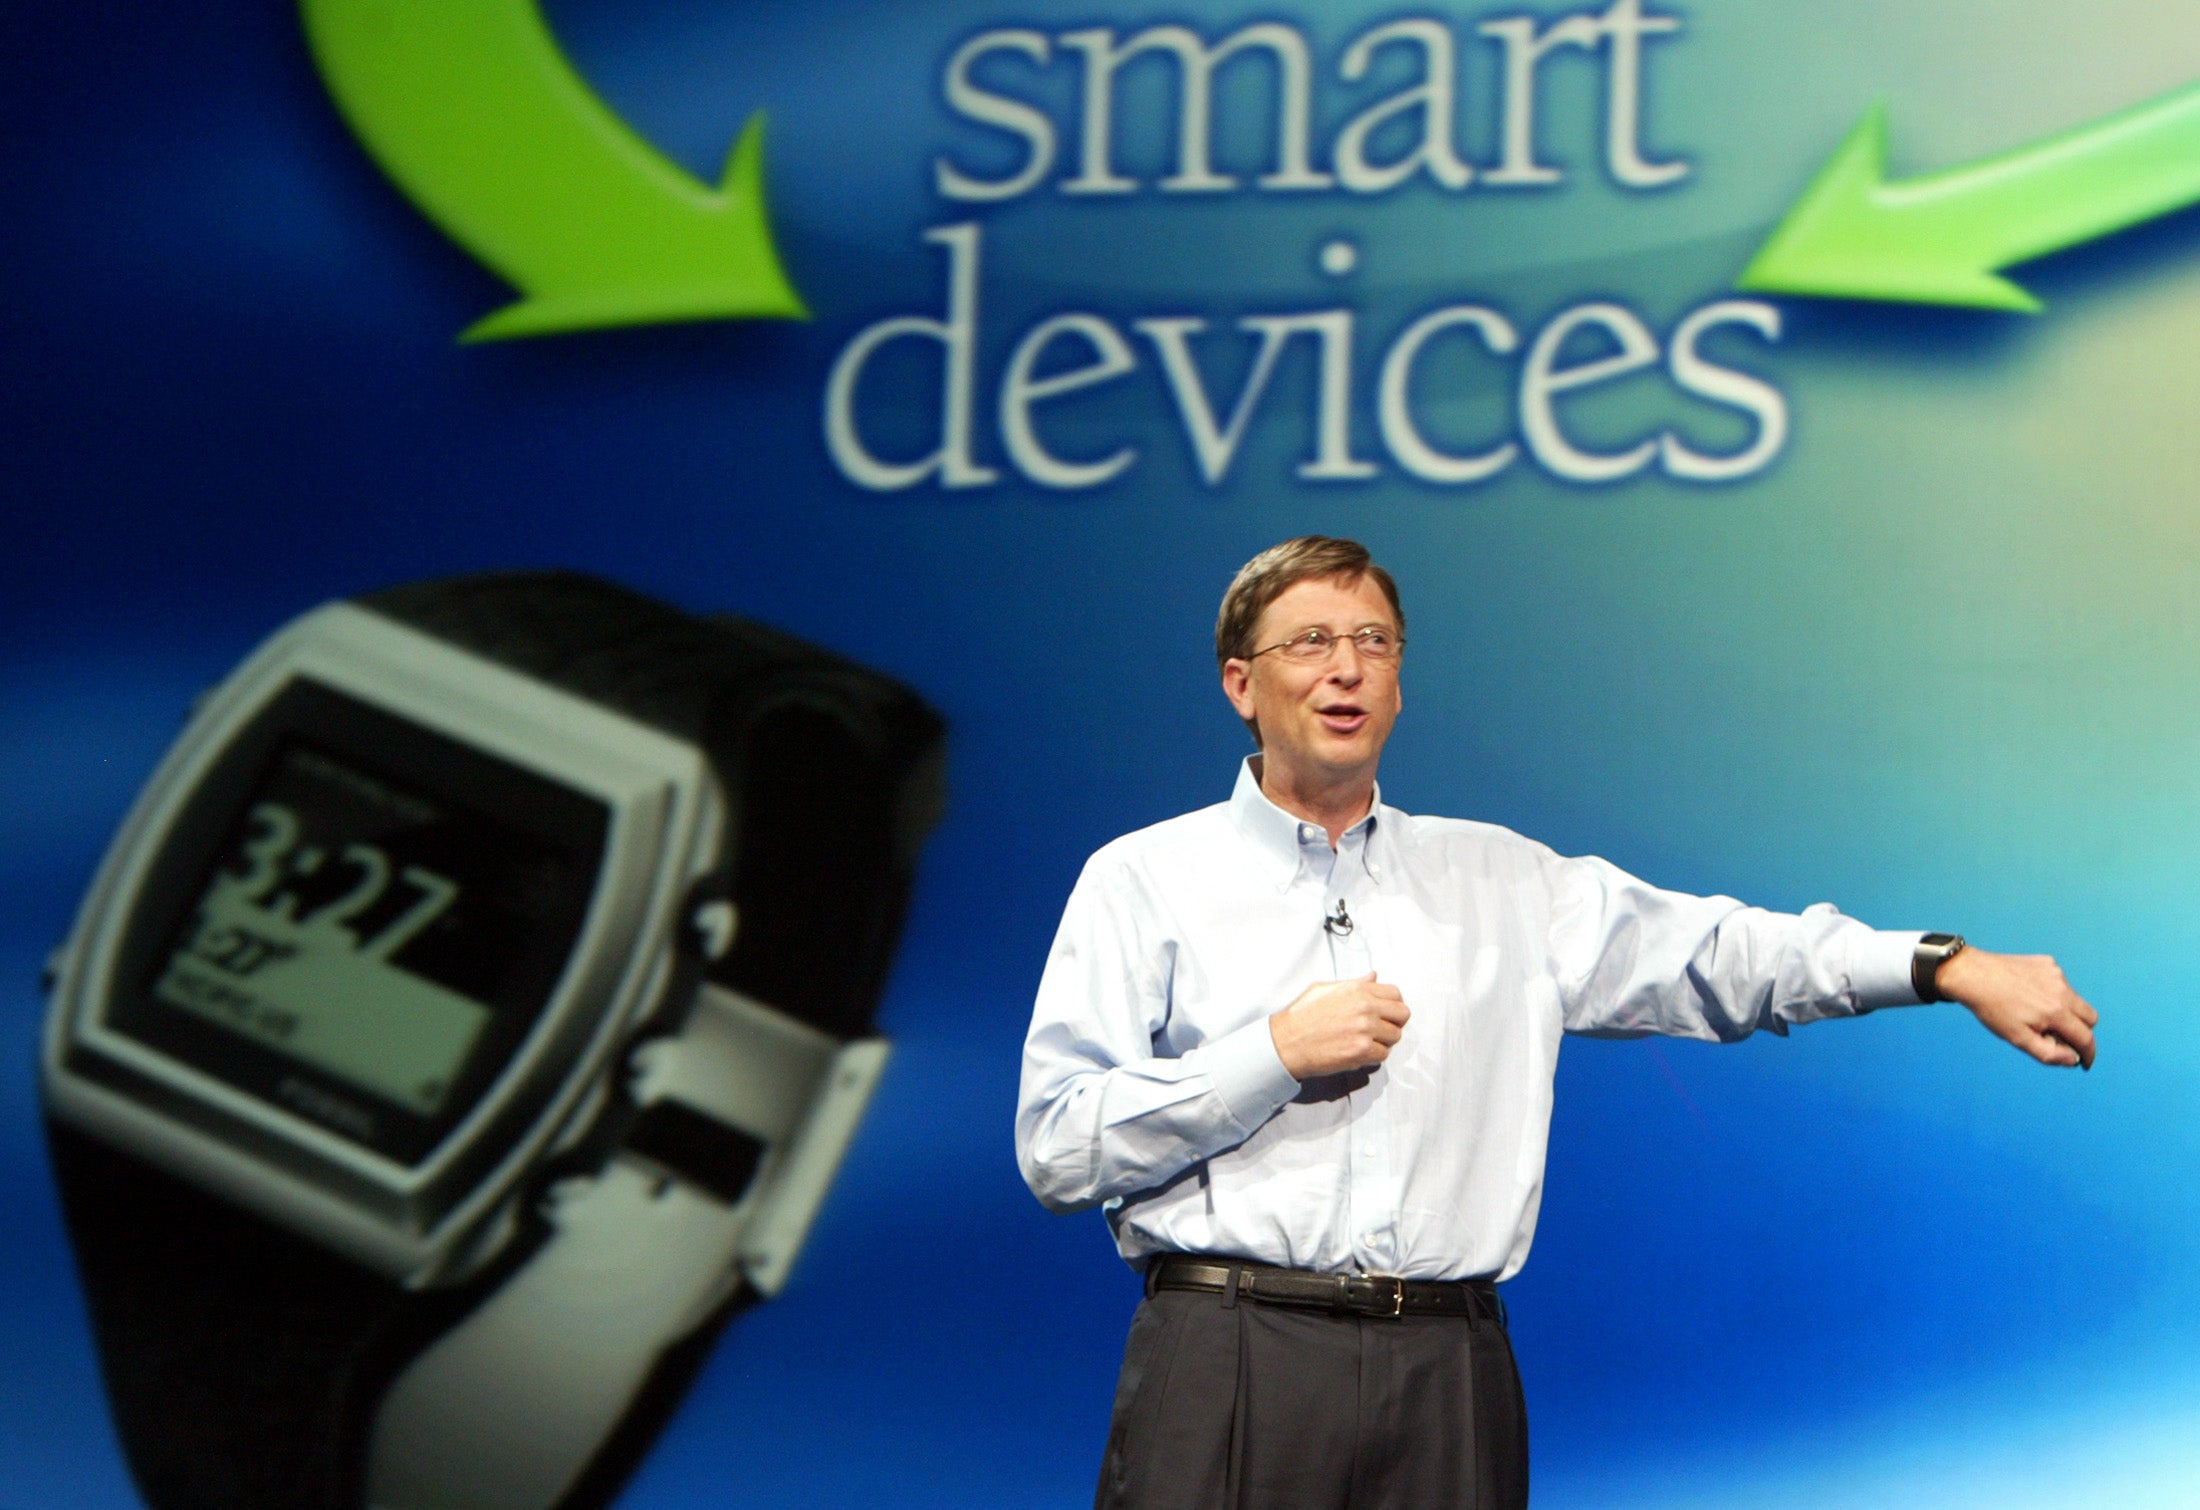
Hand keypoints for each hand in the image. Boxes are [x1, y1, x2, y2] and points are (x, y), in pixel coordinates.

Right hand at [1269, 973, 1409, 1079]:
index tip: (1386, 1012)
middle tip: (1381, 1028)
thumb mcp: (1325, 989)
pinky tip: (1359, 1051)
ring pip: (1394, 1037)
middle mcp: (1365, 1008)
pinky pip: (1383, 1055)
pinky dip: (1374, 1056)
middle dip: (1394, 1022)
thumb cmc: (1301, 1016)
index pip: (1395, 994)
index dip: (1393, 1004)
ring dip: (1384, 1040)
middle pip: (1402, 1015)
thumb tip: (1373, 977)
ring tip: (1367, 1041)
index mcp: (1358, 990)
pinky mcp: (1361, 1051)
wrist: (1286, 1042)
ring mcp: (1365, 1030)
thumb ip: (1354, 984)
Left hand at [1935, 947, 2097, 1068]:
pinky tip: (2030, 995)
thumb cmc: (1992, 1008)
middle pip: (2091, 1018)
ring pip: (2076, 1000)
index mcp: (2056, 1011)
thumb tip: (2074, 1060)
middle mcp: (2062, 990)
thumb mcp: (2017, 1038)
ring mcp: (2057, 974)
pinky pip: (2062, 983)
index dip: (2088, 1054)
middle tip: (2058, 1037)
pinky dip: (2054, 993)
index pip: (2086, 1038)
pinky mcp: (2048, 962)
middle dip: (2081, 1031)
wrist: (1972, 974)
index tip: (2084, 1063)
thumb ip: (2049, 1054)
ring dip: (2066, 1011)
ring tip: (2036, 1014)